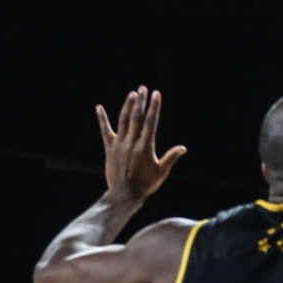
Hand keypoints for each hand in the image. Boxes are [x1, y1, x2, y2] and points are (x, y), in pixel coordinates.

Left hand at [97, 86, 186, 205]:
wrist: (124, 195)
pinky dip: (102, 119)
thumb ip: (171, 157)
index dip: (154, 107)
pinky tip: (99, 107)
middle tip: (143, 88)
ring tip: (132, 94)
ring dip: (128, 106)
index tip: (156, 94)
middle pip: (137, 117)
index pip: (151, 122)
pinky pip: (105, 131)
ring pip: (123, 121)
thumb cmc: (145, 185)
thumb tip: (183, 148)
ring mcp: (119, 144)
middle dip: (141, 101)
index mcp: (146, 147)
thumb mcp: (161, 172)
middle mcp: (132, 143)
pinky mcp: (109, 148)